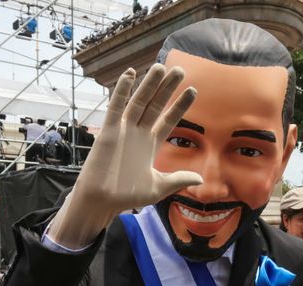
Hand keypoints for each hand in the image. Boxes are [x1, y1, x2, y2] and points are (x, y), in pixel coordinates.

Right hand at [47, 63, 201, 248]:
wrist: (102, 201)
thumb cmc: (126, 196)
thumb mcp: (157, 187)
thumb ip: (177, 179)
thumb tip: (200, 178)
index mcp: (150, 145)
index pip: (168, 120)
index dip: (179, 105)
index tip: (193, 90)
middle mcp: (138, 134)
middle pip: (155, 105)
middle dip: (167, 88)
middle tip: (179, 69)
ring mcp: (123, 130)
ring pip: (138, 102)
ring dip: (149, 84)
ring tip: (160, 66)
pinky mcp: (109, 131)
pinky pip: (115, 107)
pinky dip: (121, 91)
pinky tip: (130, 74)